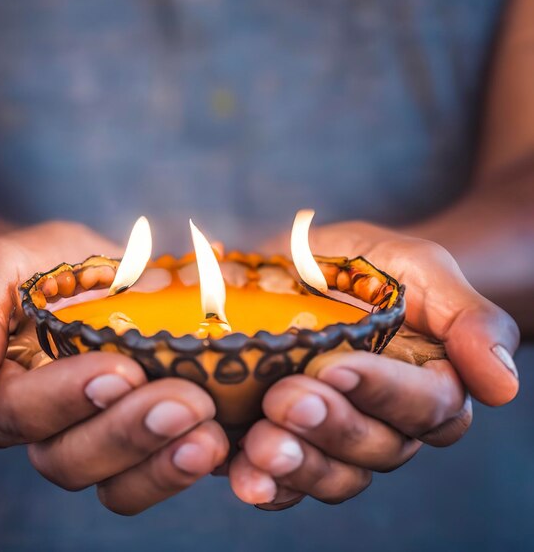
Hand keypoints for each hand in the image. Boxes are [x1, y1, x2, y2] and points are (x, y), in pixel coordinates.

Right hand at [0, 221, 228, 513]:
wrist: (101, 272)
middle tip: (184, 401)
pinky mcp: (150, 440)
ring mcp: (104, 438)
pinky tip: (223, 439)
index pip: (19, 411)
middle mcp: (53, 427)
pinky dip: (188, 464)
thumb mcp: (3, 264)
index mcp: (10, 388)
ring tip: (209, 432)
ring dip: (163, 461)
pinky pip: (159, 475)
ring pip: (116, 481)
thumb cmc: (47, 267)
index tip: (119, 370)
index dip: (65, 398)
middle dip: (128, 432)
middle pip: (71, 458)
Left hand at [229, 221, 518, 507]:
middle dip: (332, 426)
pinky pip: (288, 482)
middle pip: (377, 448)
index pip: (427, 407)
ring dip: (299, 465)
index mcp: (427, 382)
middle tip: (285, 398)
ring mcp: (336, 434)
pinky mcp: (290, 438)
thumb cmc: (371, 265)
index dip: (384, 393)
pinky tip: (243, 472)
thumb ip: (466, 317)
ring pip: (335, 475)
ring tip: (261, 444)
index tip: (336, 366)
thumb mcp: (418, 268)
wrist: (307, 262)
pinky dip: (268, 484)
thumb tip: (503, 385)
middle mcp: (386, 419)